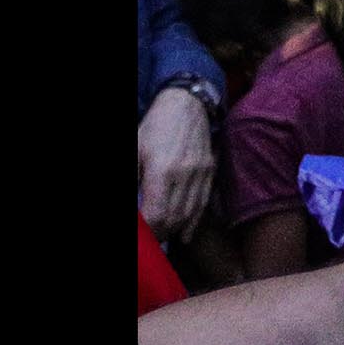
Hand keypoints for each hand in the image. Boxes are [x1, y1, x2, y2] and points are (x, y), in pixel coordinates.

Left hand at [137, 86, 215, 243]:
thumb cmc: (154, 127)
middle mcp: (184, 174)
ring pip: (188, 214)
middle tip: (146, 240)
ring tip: (159, 236)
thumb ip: (134, 180)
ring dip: (172, 230)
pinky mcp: (210, 171)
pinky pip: (202, 204)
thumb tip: (135, 205)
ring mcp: (200, 173)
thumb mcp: (134, 151)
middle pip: (172, 218)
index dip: (146, 230)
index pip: (156, 214)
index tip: (140, 236)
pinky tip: (183, 235)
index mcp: (162, 169)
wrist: (186, 104)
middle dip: (157, 234)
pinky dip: (192, 223)